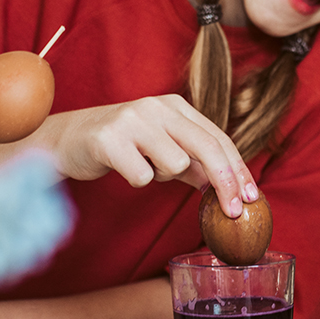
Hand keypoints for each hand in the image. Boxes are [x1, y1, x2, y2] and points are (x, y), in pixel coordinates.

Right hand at [37, 94, 257, 216]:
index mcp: (176, 106)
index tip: (252, 197)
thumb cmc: (122, 146)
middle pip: (206, 147)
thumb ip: (195, 165)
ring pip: (174, 164)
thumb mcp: (163, 149)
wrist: (67, 140)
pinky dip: (136, 179)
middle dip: (225, 182)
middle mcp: (157, 107)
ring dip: (162, 176)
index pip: (218, 138)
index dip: (238, 169)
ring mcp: (133, 120)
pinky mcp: (109, 139)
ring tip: (142, 165)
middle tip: (235, 211)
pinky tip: (122, 166)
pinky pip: (141, 176)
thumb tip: (232, 189)